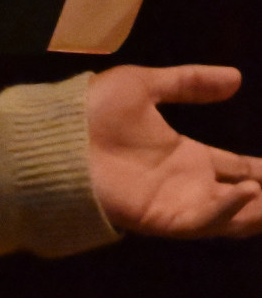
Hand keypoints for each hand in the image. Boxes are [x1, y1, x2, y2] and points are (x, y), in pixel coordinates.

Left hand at [86, 64, 261, 237]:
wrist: (56, 135)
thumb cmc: (94, 111)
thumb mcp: (146, 86)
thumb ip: (189, 83)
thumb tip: (237, 77)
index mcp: (187, 156)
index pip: (238, 168)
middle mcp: (189, 184)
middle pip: (244, 199)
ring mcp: (177, 203)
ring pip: (232, 216)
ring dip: (258, 209)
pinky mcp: (162, 216)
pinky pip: (202, 220)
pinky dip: (227, 209)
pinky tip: (248, 194)